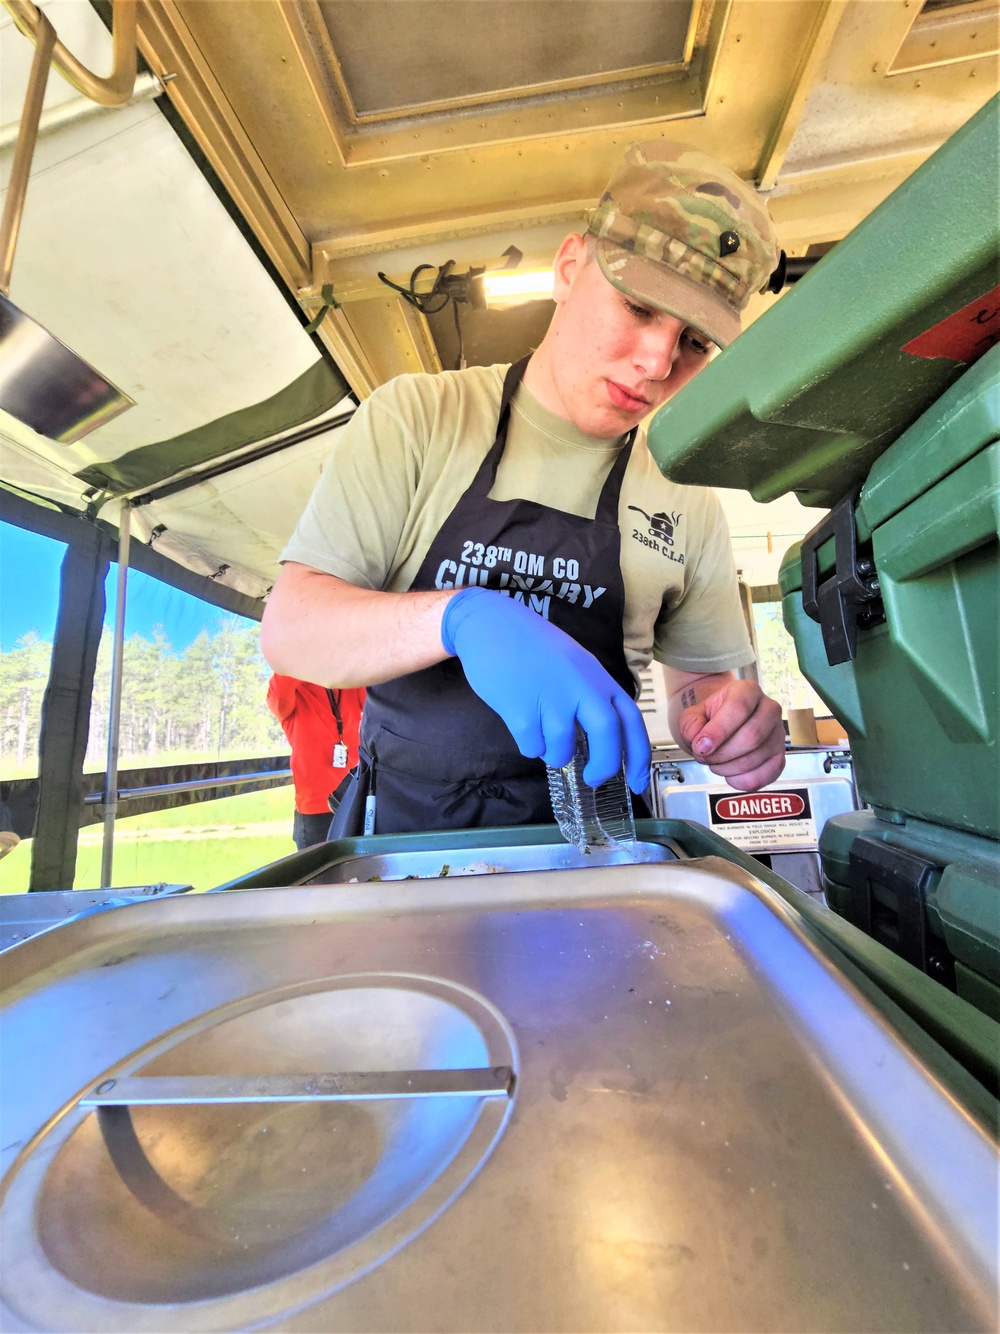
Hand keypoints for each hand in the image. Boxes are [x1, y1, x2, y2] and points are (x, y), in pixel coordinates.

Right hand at [441, 587, 650, 791]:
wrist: (489, 622)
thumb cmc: (532, 645)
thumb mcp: (573, 663)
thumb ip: (589, 695)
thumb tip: (601, 739)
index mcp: (597, 676)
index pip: (630, 720)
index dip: (638, 756)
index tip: (637, 783)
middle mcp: (580, 685)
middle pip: (607, 735)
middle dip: (604, 765)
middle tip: (593, 779)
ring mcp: (550, 696)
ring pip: (562, 748)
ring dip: (554, 754)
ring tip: (543, 739)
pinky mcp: (519, 707)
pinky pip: (531, 745)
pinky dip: (529, 745)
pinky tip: (522, 726)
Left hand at [677, 678, 784, 790]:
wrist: (723, 724)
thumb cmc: (712, 717)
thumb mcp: (694, 714)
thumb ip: (690, 723)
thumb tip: (696, 736)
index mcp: (748, 691)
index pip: (739, 708)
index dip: (718, 731)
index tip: (700, 746)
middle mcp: (769, 709)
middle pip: (751, 737)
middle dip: (721, 754)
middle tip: (703, 756)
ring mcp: (778, 734)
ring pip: (755, 758)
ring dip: (727, 768)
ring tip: (714, 762)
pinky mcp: (780, 757)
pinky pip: (765, 775)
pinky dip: (742, 780)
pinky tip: (729, 774)